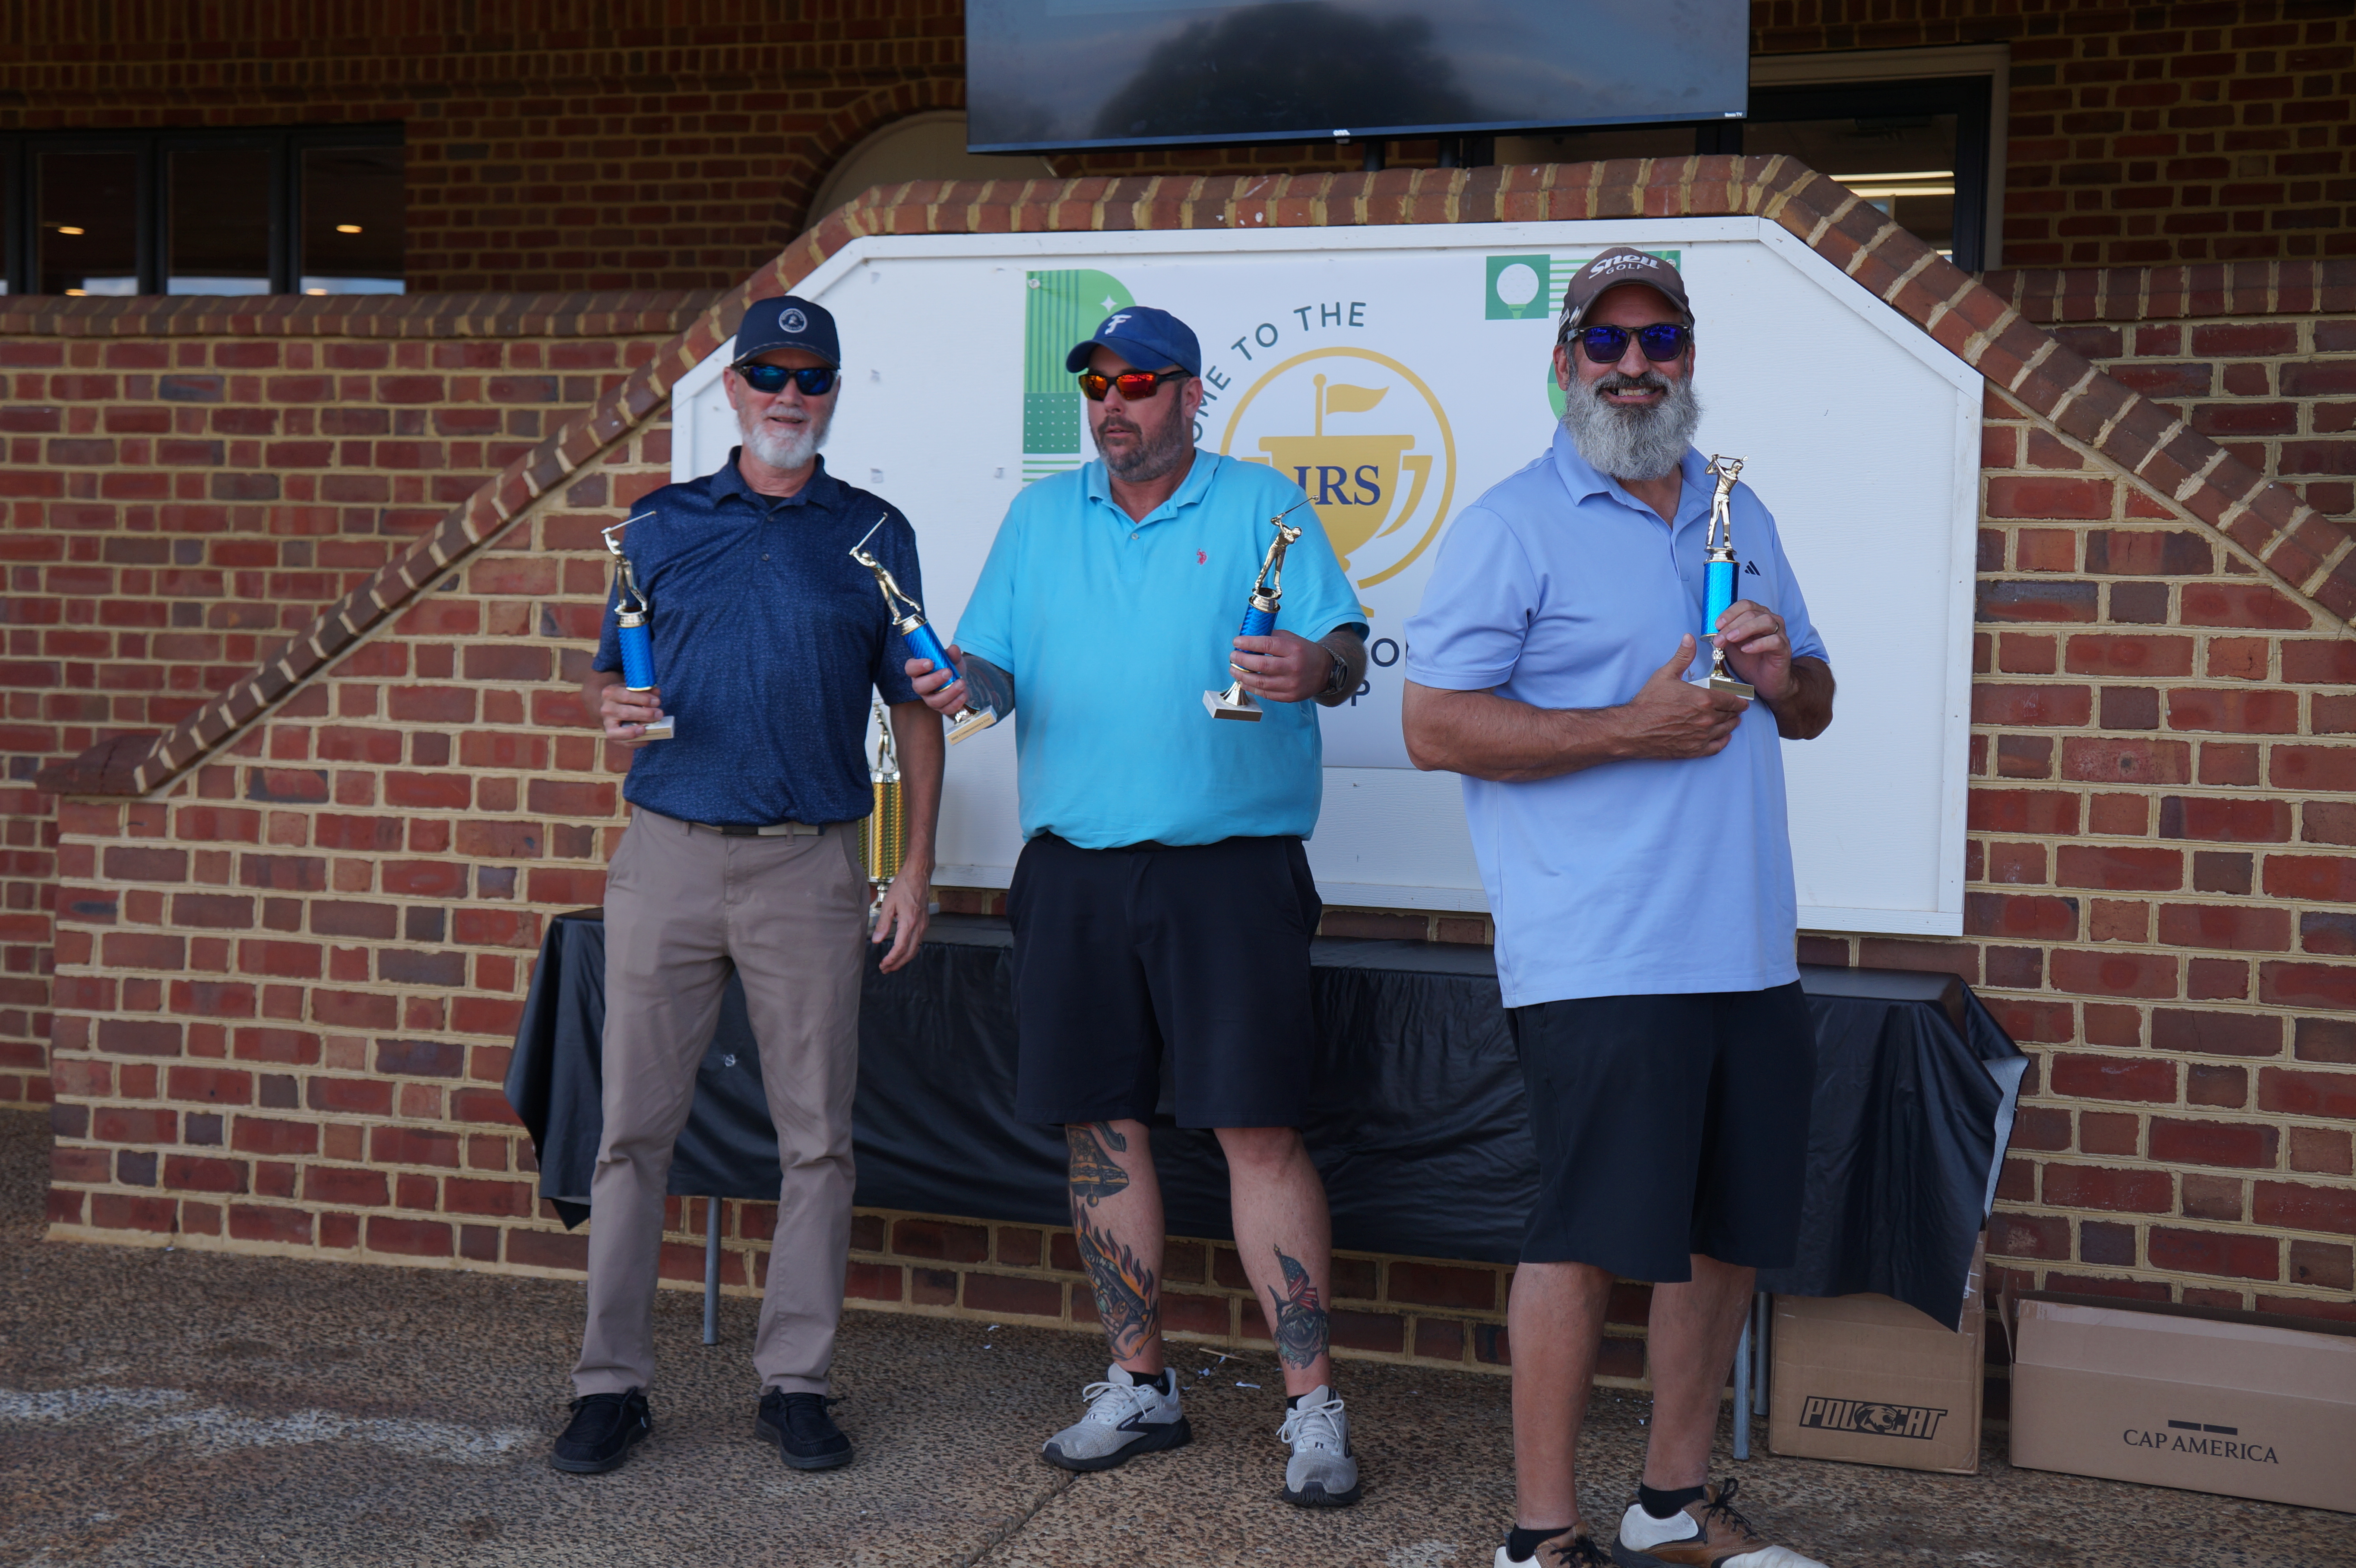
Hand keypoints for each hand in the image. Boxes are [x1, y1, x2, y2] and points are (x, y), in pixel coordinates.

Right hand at [601, 682, 665, 747]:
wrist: (612, 709)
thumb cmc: (626, 698)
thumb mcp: (632, 690)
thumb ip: (644, 690)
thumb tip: (656, 692)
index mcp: (610, 693)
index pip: (626, 696)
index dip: (643, 699)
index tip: (657, 702)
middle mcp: (606, 708)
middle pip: (626, 713)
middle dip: (645, 714)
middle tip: (659, 714)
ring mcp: (607, 723)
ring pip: (622, 729)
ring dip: (638, 730)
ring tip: (648, 728)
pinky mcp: (611, 735)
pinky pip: (625, 742)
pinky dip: (638, 742)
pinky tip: (648, 739)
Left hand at [870, 865, 930, 971]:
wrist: (918, 874)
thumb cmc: (904, 886)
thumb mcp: (888, 904)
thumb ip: (882, 924)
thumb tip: (877, 940)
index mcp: (909, 922)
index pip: (900, 948)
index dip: (891, 959)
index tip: (883, 965)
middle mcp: (919, 926)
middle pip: (909, 953)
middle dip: (897, 964)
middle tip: (886, 969)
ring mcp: (923, 924)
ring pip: (915, 948)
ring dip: (904, 958)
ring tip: (892, 964)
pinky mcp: (924, 922)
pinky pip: (918, 941)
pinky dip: (910, 950)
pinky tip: (902, 951)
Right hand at [905, 645, 965, 714]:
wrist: (961, 681)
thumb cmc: (951, 668)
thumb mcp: (953, 658)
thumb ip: (952, 654)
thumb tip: (954, 649)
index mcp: (919, 670)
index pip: (910, 669)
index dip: (917, 666)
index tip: (930, 662)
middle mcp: (921, 685)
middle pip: (919, 687)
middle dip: (934, 680)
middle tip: (948, 672)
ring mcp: (930, 699)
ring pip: (933, 701)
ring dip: (949, 692)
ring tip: (961, 682)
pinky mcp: (941, 708)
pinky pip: (945, 710)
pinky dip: (956, 703)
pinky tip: (963, 694)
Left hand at [1229, 630, 1327, 703]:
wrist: (1324, 672)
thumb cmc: (1304, 652)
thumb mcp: (1291, 639)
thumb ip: (1269, 635)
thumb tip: (1244, 631)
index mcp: (1294, 649)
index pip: (1267, 644)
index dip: (1248, 643)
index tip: (1236, 642)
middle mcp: (1294, 667)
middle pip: (1262, 664)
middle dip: (1242, 660)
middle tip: (1233, 656)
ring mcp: (1291, 684)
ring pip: (1260, 682)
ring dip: (1242, 675)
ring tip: (1233, 669)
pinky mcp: (1289, 696)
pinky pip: (1265, 693)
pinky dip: (1251, 687)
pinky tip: (1243, 680)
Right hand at [1616, 637, 1747, 759]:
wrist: (1633, 729)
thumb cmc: (1648, 701)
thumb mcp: (1665, 674)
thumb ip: (1682, 657)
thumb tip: (1689, 638)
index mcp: (1704, 699)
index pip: (1732, 701)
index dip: (1739, 701)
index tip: (1742, 701)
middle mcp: (1707, 719)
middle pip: (1730, 716)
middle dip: (1735, 712)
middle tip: (1736, 711)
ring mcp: (1702, 736)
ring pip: (1726, 730)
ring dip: (1731, 725)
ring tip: (1732, 722)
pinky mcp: (1694, 750)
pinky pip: (1717, 747)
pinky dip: (1723, 741)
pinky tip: (1724, 737)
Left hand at [1716, 600, 1795, 701]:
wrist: (1763, 681)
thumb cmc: (1749, 660)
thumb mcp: (1732, 645)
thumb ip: (1725, 634)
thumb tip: (1712, 629)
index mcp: (1757, 615)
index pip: (1745, 605)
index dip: (1730, 612)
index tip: (1717, 624)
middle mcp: (1770, 620)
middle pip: (1751, 613)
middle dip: (1732, 625)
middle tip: (1720, 638)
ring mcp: (1779, 633)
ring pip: (1765, 621)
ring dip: (1745, 629)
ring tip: (1731, 639)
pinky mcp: (1784, 648)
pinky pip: (1774, 640)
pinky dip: (1758, 644)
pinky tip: (1746, 649)